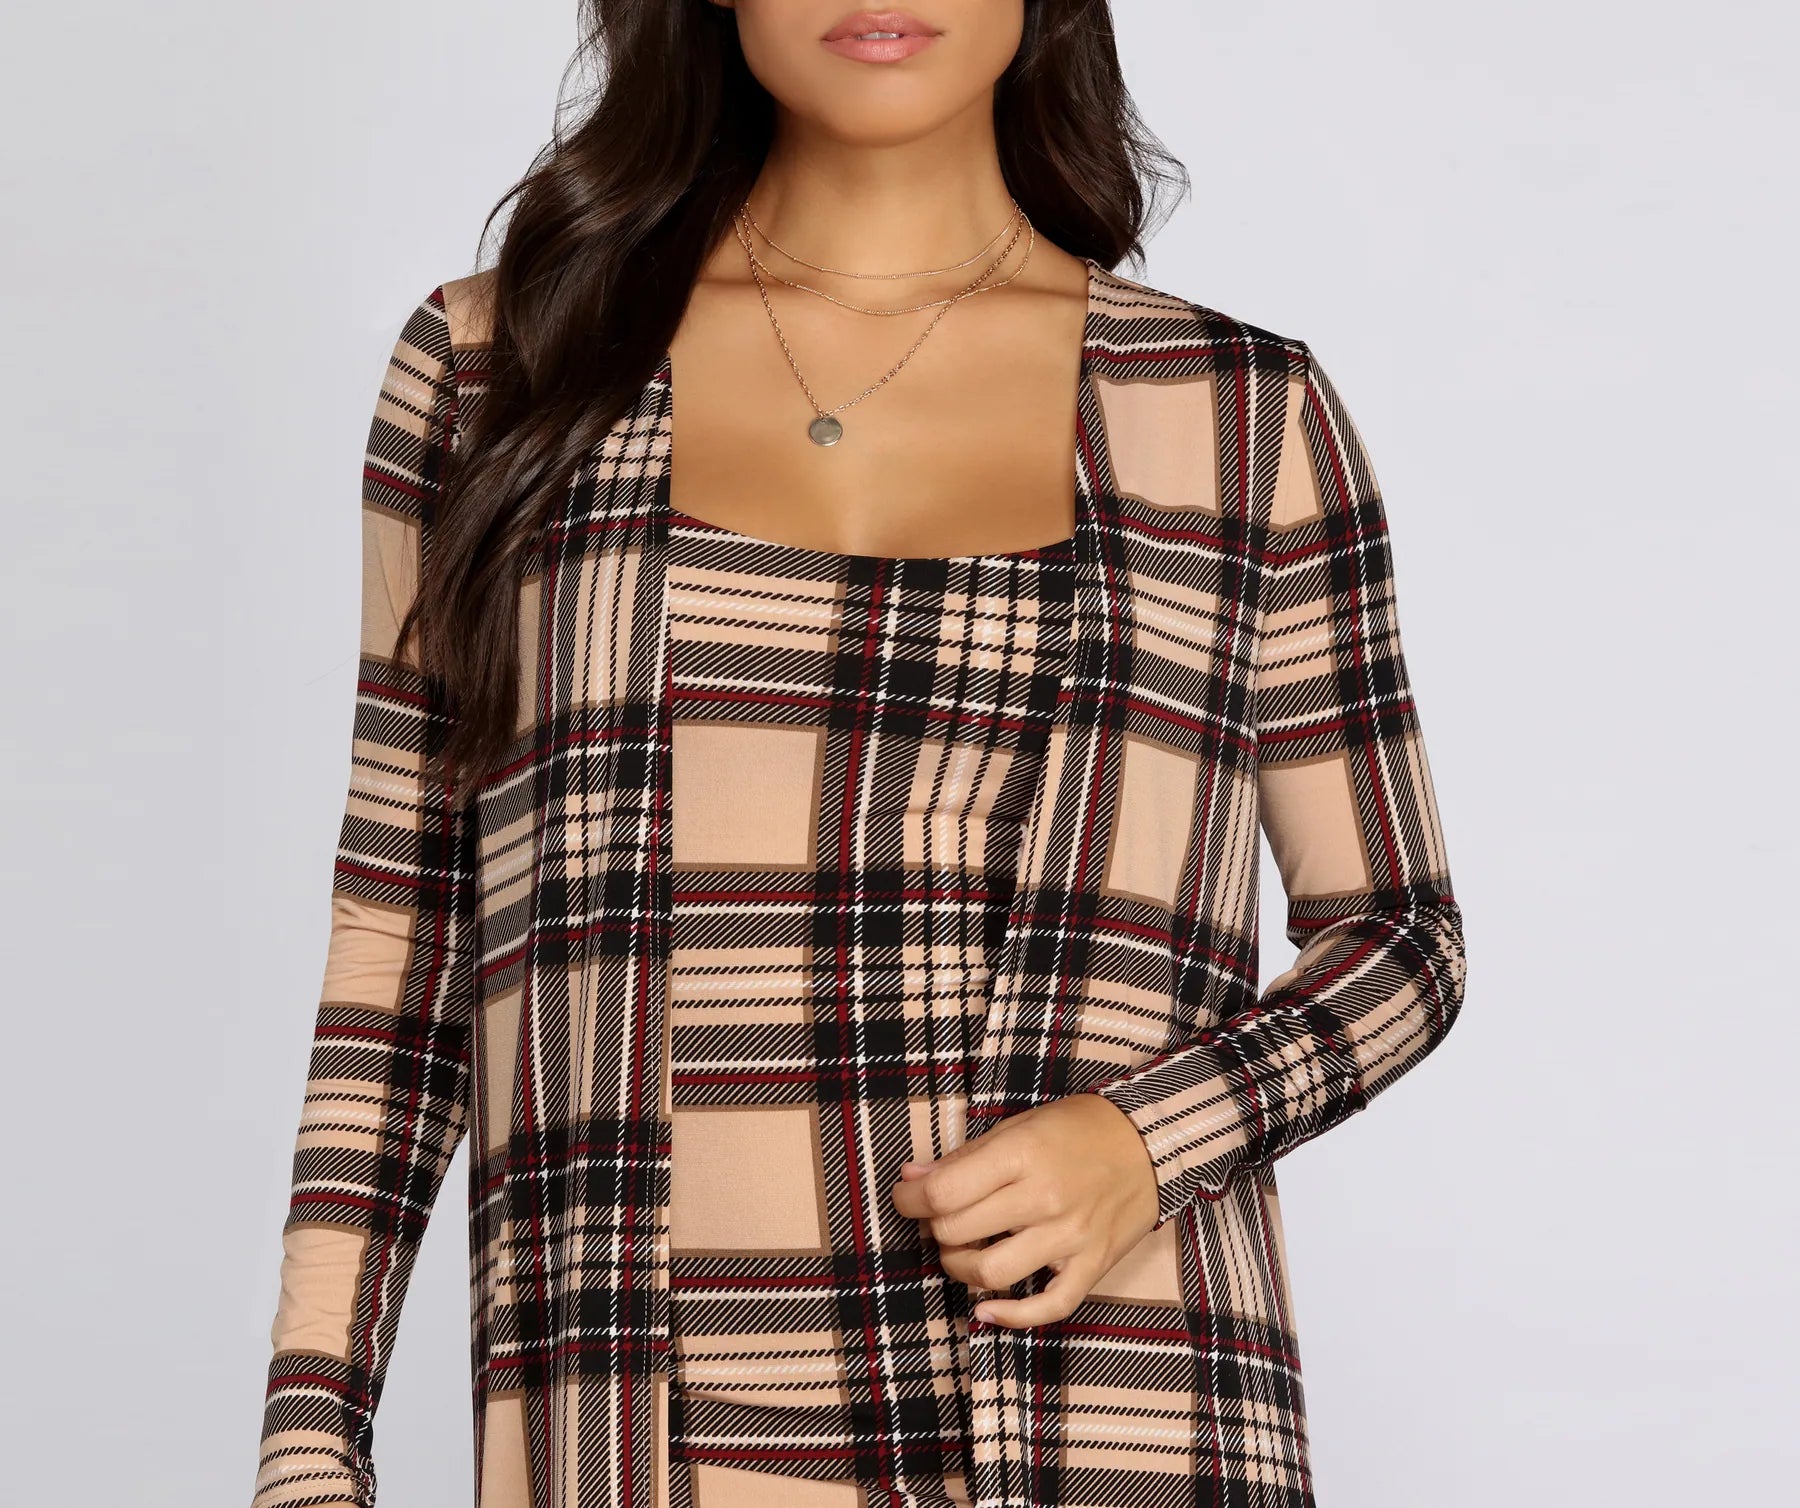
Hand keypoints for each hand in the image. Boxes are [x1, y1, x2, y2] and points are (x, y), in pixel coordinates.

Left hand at [889, 1091, 1160, 1327]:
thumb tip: (912, 1178)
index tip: (907, 1196)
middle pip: (958, 1232)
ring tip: (961, 1252)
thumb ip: (965, 1157)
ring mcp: (1070, 1237)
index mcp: (1023, 1155)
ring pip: (991, 1274)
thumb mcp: (1018, 1125)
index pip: (944, 1192)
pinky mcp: (1092, 1266)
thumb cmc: (1078, 1129)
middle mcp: (1045, 1199)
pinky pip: (1047, 1307)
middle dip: (933, 1228)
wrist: (1151, 1142)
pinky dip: (1010, 1316)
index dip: (910, 1199)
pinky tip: (986, 1310)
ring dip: (960, 1268)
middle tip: (936, 1218)